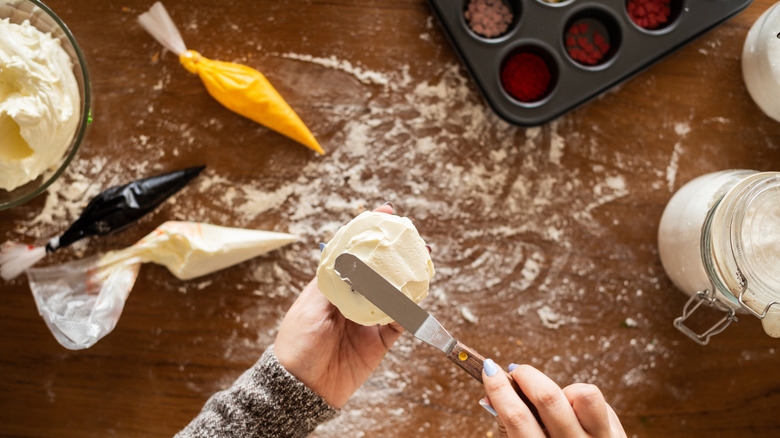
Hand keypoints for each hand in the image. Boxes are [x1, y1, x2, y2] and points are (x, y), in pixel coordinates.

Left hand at [274, 204, 404, 408]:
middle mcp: (352, 300)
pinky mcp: (379, 343)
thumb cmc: (297, 345)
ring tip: (421, 264)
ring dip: (407, 279)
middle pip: (378, 271)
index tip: (384, 212)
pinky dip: (409, 312)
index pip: (352, 253)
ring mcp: (367, 321)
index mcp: (331, 287)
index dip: (367, 232)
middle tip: (413, 239)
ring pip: (393, 294)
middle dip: (395, 254)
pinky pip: (399, 324)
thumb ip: (334, 284)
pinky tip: (415, 299)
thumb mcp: (311, 307)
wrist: (300, 390)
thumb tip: (352, 258)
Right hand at [481, 360, 625, 437]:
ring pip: (582, 394)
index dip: (499, 389)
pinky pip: (597, 402)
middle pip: (548, 398)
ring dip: (561, 389)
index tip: (489, 370)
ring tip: (551, 399)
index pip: (517, 417)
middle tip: (515, 372)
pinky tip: (572, 412)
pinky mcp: (616, 434)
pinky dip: (579, 398)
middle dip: (526, 375)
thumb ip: (511, 428)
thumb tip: (490, 396)